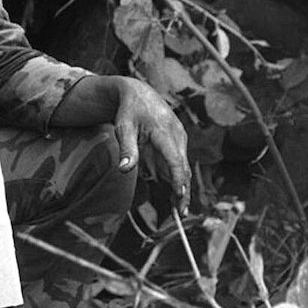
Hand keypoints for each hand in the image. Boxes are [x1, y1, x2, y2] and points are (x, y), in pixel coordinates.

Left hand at [111, 77, 191, 212]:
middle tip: (180, 215)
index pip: (175, 160)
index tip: (178, 196)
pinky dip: (178, 179)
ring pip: (184, 167)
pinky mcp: (178, 141)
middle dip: (183, 191)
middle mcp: (177, 135)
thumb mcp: (124, 128)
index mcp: (165, 132)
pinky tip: (175, 195)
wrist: (139, 93)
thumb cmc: (129, 111)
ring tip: (178, 211)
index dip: (178, 179)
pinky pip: (179, 162)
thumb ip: (127, 150)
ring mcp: (180, 138)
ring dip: (182, 188)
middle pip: (184, 168)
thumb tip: (125, 170)